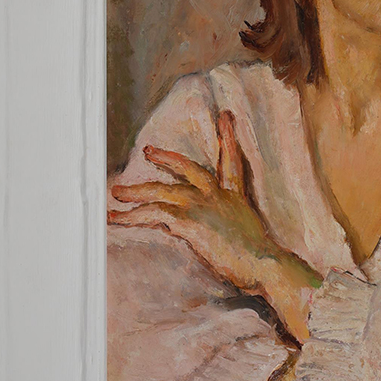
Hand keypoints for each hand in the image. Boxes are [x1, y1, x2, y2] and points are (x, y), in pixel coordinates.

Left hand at [108, 110, 282, 292]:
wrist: (263, 263)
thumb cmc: (257, 258)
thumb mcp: (239, 233)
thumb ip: (216, 225)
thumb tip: (184, 227)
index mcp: (235, 197)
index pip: (230, 162)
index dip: (228, 138)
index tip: (225, 116)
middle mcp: (217, 195)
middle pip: (189, 168)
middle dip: (167, 158)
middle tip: (148, 150)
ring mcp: (202, 205)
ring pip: (161, 190)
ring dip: (136, 191)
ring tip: (116, 192)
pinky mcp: (189, 220)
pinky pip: (153, 213)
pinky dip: (132, 215)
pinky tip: (117, 217)